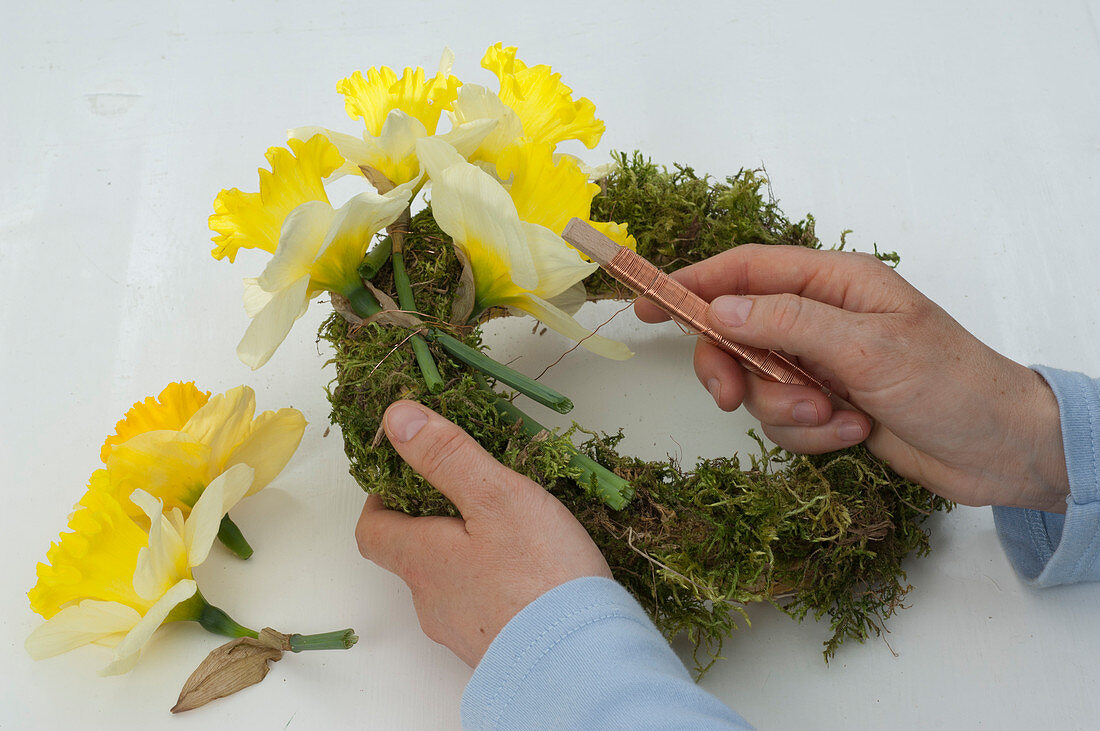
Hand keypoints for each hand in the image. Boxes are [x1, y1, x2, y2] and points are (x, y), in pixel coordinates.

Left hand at [354, 400, 611, 666]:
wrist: (580, 661)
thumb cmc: (539, 575)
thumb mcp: (495, 496)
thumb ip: (446, 456)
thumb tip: (397, 418)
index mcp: (421, 559)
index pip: (372, 530)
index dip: (379, 500)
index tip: (402, 476)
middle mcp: (430, 600)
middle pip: (411, 556)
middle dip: (431, 523)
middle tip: (469, 495)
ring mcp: (461, 631)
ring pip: (449, 584)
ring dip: (466, 556)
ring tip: (511, 532)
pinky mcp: (494, 649)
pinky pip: (483, 609)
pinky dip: (494, 586)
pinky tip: (531, 576)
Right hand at [635, 244, 1068, 512]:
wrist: (1000, 451)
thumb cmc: (950, 384)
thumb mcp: (865, 348)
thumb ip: (787, 323)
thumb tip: (720, 306)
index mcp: (835, 282)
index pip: (746, 270)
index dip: (691, 283)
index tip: (645, 304)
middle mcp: (823, 318)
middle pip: (739, 332)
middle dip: (735, 369)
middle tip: (730, 396)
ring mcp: (824, 364)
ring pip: (761, 384)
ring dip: (790, 411)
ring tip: (836, 419)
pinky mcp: (829, 405)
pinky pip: (787, 419)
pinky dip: (813, 434)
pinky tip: (855, 433)